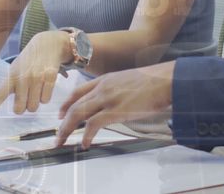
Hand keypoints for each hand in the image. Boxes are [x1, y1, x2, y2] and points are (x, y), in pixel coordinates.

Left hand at [0, 30, 70, 117]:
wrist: (46, 44)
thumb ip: (4, 88)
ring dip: (35, 102)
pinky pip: (45, 100)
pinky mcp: (50, 77)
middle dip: (23, 107)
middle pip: (19, 109)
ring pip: (34, 107)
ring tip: (36, 90)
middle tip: (26, 98)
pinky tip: (44, 86)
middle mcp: (23, 77)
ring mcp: (37, 77)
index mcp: (11, 76)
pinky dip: (45, 97)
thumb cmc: (28, 60)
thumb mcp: (14, 70)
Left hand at [55, 61, 173, 148]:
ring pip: (77, 114)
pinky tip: (85, 143)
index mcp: (106, 79)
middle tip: (57, 134)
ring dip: (66, 129)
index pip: (78, 91)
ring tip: (62, 141)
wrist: (165, 80)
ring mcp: (107, 99)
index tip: (61, 112)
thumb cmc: (155, 81)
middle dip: (62, 121)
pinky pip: (93, 125)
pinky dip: (86, 135)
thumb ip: (118, 90)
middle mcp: (103, 87)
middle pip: (74, 105)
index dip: (66, 103)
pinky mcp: (115, 111)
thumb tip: (117, 103)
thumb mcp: (129, 81)